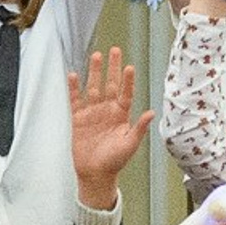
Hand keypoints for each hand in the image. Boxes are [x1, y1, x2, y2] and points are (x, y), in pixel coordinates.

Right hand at [69, 48, 152, 199]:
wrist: (96, 173)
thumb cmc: (115, 161)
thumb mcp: (130, 144)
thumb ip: (139, 127)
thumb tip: (151, 113)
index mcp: (121, 115)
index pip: (125, 93)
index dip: (127, 80)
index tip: (129, 67)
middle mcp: (107, 110)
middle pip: (109, 84)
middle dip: (112, 67)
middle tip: (114, 50)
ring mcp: (92, 113)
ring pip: (93, 87)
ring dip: (94, 72)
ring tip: (96, 56)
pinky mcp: (78, 118)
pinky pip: (76, 100)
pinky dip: (74, 88)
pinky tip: (74, 75)